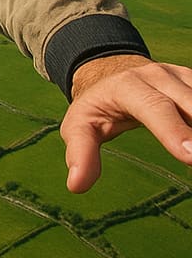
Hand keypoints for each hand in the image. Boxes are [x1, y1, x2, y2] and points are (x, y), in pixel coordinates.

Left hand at [61, 55, 191, 192]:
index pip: (153, 107)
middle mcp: (159, 76)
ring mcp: (182, 77)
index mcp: (128, 86)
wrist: (114, 72)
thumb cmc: (98, 106)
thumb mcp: (79, 125)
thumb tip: (76, 185)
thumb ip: (80, 153)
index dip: (174, 131)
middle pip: (189, 102)